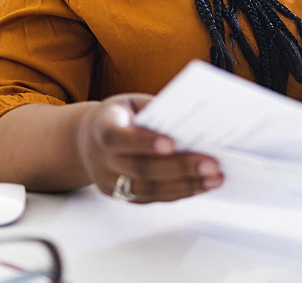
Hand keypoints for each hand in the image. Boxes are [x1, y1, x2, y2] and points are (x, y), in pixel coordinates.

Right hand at [75, 93, 223, 202]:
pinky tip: (201, 185)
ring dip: (186, 185)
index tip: (172, 143)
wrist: (87, 141)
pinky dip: (179, 193)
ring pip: (148, 189)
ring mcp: (111, 182)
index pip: (118, 138)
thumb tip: (193, 122)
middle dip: (180, 167)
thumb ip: (156, 110)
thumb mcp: (132, 103)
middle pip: (141, 168)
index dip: (144, 142)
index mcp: (102, 128)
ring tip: (214, 178)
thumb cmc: (119, 116)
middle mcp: (103, 160)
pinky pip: (152, 198)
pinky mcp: (123, 196)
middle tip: (212, 164)